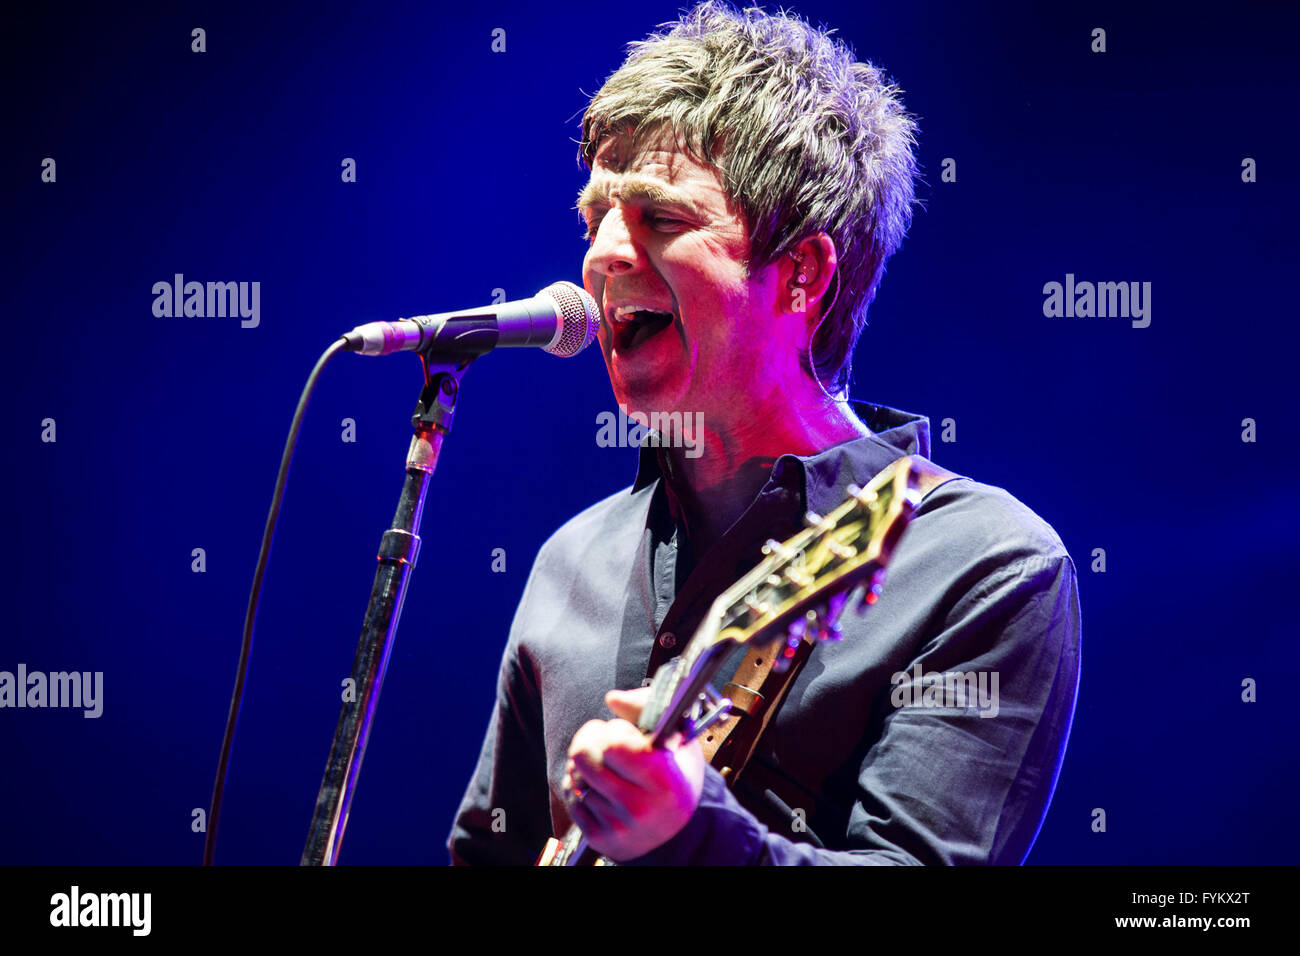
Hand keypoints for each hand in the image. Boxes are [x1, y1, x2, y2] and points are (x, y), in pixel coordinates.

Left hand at [563, 686, 705, 860]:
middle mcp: (641, 808)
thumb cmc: (676, 773)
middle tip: (606, 743)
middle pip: (582, 756)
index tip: (627, 733)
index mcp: (665, 781)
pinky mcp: (599, 838)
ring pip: (574, 776)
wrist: (677, 827)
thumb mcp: (676, 736)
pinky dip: (581, 788)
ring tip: (607, 767)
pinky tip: (600, 788)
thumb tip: (612, 698)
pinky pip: (570, 798)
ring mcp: (618, 826)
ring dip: (586, 766)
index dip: (616, 730)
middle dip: (591, 741)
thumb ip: (645, 707)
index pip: (614, 744)